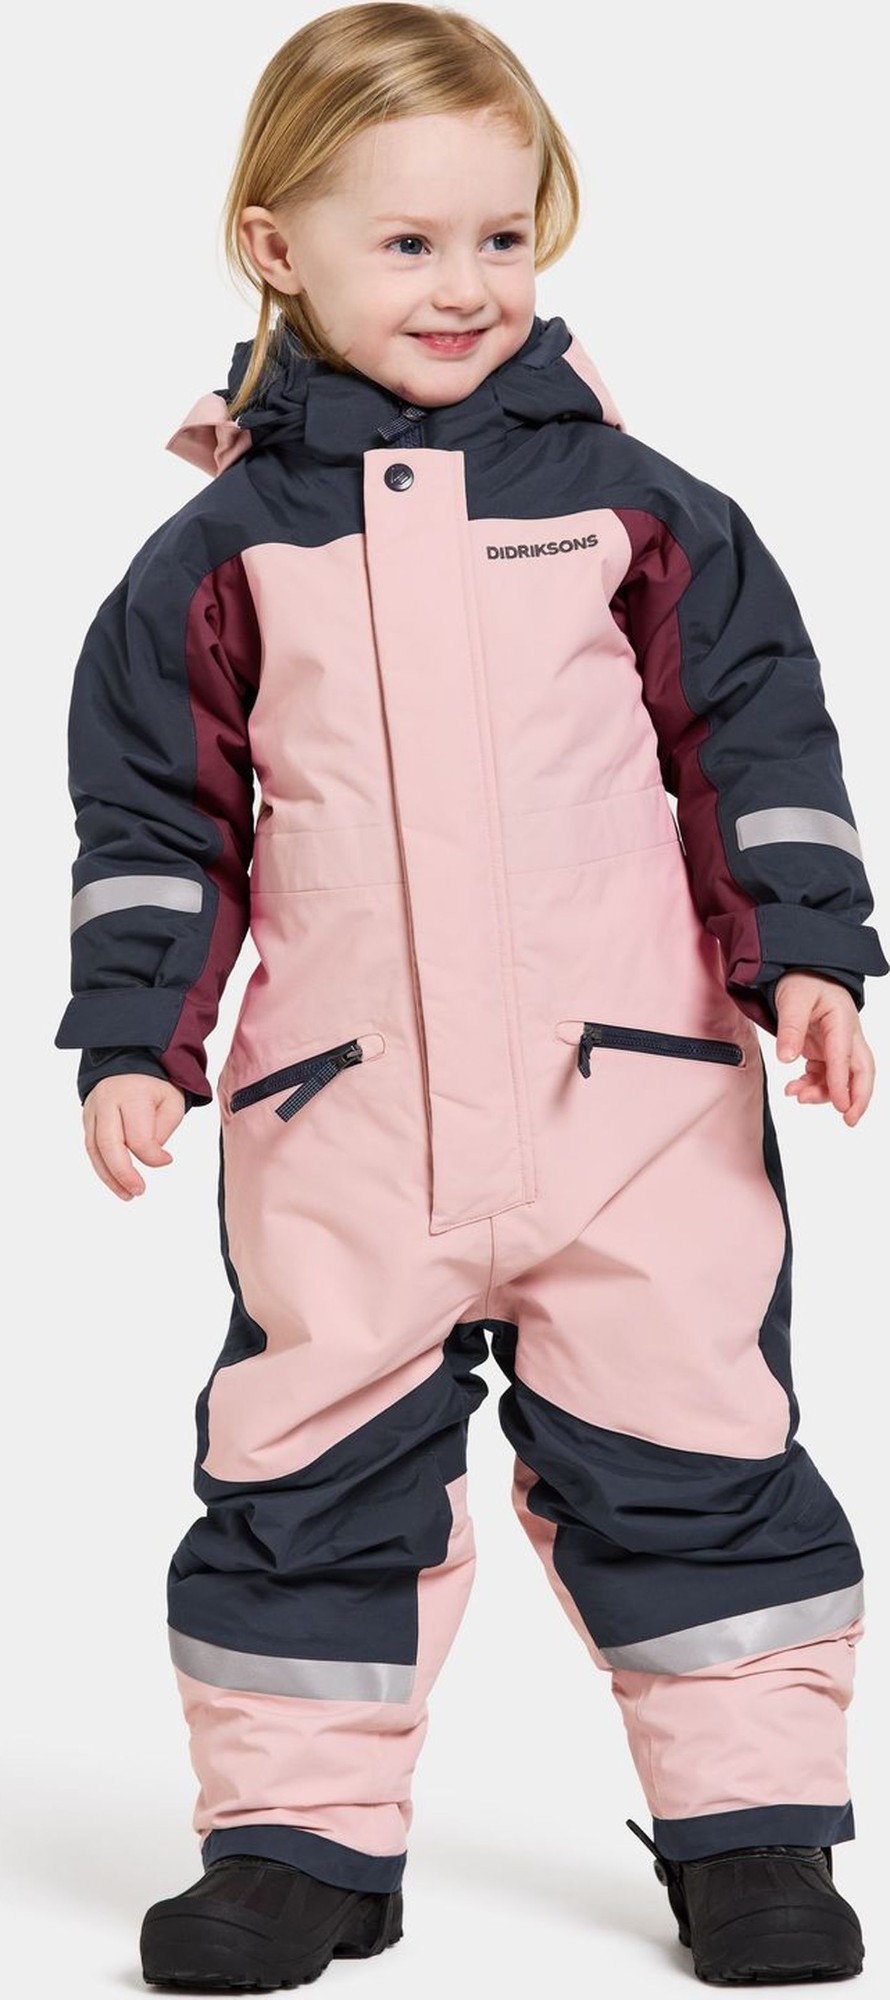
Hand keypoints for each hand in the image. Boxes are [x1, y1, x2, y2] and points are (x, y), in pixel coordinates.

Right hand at [83, 1074, 186, 1198]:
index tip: (168, 1159)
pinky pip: (91, 1148)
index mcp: (131, 1094)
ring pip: (94, 1149)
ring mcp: (92, 1110)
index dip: (153, 1156)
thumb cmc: (154, 1087)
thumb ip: (162, 1130)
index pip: (138, 1136)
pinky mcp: (87, 1119)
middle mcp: (106, 1101)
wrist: (130, 1062)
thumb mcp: (172, 1102)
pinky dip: (103, 1168)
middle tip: (138, 1191)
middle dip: (123, 1173)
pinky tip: (116, 1182)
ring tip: (127, 1194)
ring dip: (109, 1177)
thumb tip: (149, 1156)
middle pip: (108, 1143)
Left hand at [774, 973, 874, 1125]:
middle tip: (849, 1120)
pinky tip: (794, 1089)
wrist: (802, 972)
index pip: (845, 1057)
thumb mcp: (792, 1000)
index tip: (842, 1107)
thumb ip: (790, 1028)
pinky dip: (813, 1086)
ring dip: (824, 1093)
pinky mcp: (827, 1050)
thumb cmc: (802, 981)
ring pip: (842, 1077)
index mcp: (842, 1020)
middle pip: (861, 1071)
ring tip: (797, 1096)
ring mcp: (838, 1044)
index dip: (843, 1083)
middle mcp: (847, 1035)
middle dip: (858, 1097)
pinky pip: (826, 1075)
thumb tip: (786, 1058)